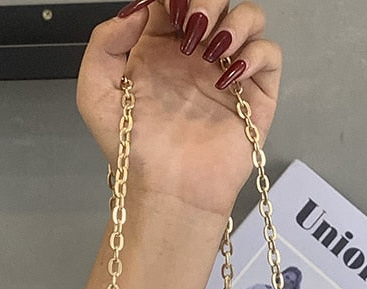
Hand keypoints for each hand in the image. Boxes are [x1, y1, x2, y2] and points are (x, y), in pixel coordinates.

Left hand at [76, 0, 281, 215]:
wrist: (166, 191)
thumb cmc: (133, 153)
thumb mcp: (95, 93)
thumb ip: (104, 42)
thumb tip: (138, 8)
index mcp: (160, 47)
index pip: (175, 0)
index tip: (170, 8)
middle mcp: (197, 56)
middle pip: (216, 0)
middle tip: (192, 25)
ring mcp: (227, 74)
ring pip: (250, 18)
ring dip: (235, 21)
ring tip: (212, 49)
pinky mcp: (254, 98)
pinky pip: (270, 56)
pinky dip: (255, 54)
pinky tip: (229, 75)